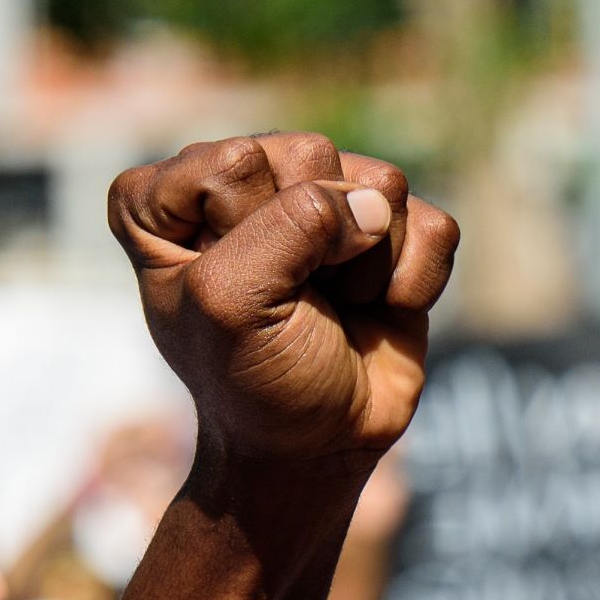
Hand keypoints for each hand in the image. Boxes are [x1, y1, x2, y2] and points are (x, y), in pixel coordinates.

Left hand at [109, 133, 459, 471]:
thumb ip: (291, 225)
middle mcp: (245, 182)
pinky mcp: (391, 228)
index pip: (234, 160)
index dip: (246, 232)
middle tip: (295, 300)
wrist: (318, 444)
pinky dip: (414, 280)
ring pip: (381, 183)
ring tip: (334, 304)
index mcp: (166, 196)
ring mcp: (323, 199)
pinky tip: (379, 307)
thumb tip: (378, 204)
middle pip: (312, 155)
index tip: (237, 293)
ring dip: (365, 265)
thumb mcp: (234, 303)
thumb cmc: (254, 379)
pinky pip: (432, 224)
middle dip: (314, 243)